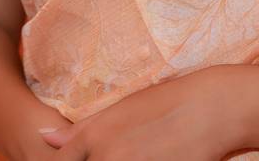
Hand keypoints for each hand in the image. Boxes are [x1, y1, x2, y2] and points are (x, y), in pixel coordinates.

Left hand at [37, 65, 242, 160]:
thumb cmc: (166, 103)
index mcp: (94, 137)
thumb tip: (45, 138)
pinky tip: (153, 158)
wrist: (213, 108)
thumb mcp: (120, 110)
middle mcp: (108, 157)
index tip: (81, 159)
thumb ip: (81, 130)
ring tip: (139, 154)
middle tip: (126, 153)